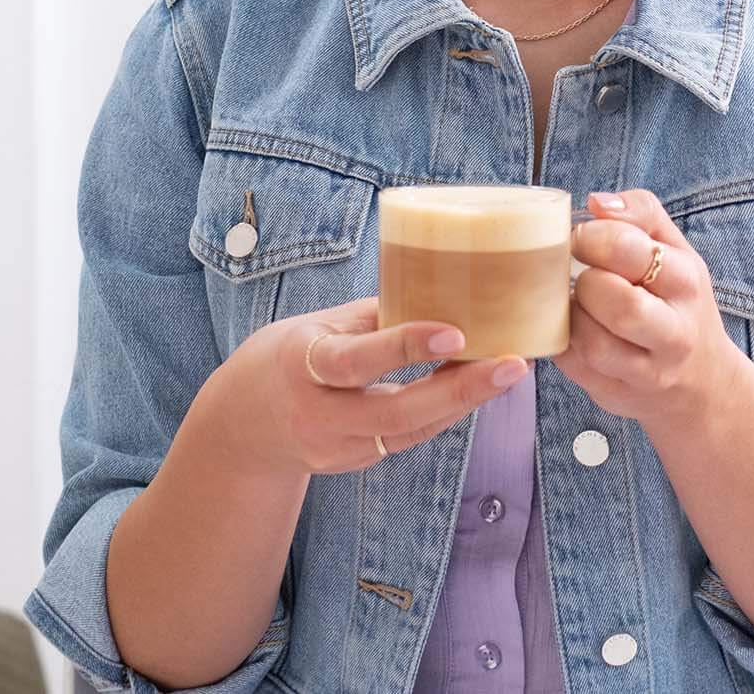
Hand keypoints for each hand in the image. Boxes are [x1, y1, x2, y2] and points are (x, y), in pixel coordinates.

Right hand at [212, 296, 529, 477]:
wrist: (241, 428)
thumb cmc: (287, 356)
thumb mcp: (318, 325)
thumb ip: (373, 317)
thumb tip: (439, 289)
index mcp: (303, 366)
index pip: (357, 361)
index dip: (406, 347)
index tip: (456, 333)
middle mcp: (319, 416)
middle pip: (396, 413)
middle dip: (459, 391)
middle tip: (511, 367)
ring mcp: (336, 449)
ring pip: (410, 430)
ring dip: (462, 402)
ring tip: (507, 371)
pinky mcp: (354, 464)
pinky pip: (408, 438)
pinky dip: (443, 413)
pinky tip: (476, 388)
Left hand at [553, 189, 749, 428]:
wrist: (701, 382)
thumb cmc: (678, 301)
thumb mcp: (676, 250)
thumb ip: (640, 212)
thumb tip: (595, 202)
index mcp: (687, 282)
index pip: (630, 250)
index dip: (592, 238)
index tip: (581, 239)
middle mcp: (674, 332)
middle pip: (616, 302)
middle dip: (585, 282)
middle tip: (580, 275)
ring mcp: (647, 372)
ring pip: (592, 342)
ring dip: (572, 316)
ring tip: (578, 303)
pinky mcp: (617, 396)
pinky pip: (574, 367)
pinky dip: (563, 343)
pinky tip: (574, 328)